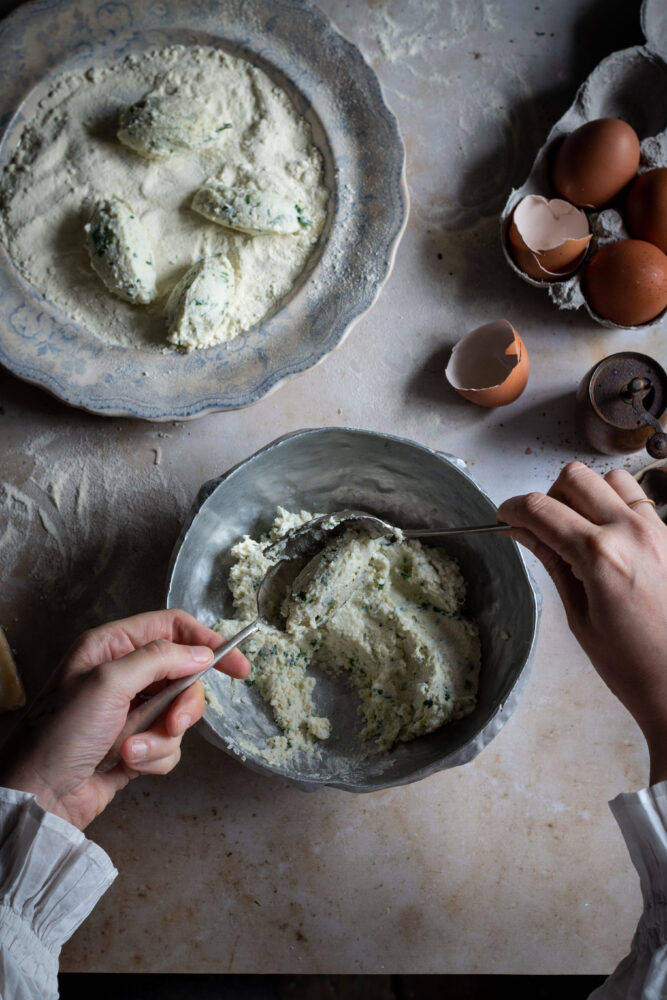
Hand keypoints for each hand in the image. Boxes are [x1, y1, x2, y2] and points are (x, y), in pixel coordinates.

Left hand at [0, 610, 249, 829]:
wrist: (39, 797)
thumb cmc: (60, 732)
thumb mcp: (108, 683)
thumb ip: (159, 659)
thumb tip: (201, 652)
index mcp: (111, 647)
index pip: (172, 627)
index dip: (207, 642)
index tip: (237, 667)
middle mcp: (123, 675)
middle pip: (184, 675)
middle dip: (184, 703)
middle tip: (174, 722)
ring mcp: (131, 712)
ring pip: (179, 715)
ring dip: (162, 737)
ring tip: (131, 752)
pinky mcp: (136, 746)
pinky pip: (169, 745)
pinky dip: (154, 758)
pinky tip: (127, 767)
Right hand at [498, 461, 666, 783]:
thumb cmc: (632, 664)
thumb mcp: (578, 615)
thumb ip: (551, 561)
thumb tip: (520, 531)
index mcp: (600, 556)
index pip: (540, 509)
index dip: (512, 509)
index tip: (504, 518)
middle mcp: (631, 533)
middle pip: (574, 477)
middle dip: (549, 497)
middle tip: (543, 528)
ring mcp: (657, 530)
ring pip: (609, 478)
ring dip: (587, 494)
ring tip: (580, 529)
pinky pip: (638, 499)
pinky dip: (616, 505)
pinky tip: (609, 538)